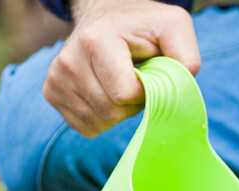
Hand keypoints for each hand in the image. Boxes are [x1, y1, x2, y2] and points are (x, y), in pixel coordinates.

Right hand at [43, 0, 200, 136]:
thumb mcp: (174, 27)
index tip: (148, 75)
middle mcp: (69, 59)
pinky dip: (103, 119)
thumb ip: (186, 56)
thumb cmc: (145, 26)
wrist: (108, 17)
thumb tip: (180, 87)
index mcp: (96, 41)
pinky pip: (85, 127)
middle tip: (136, 81)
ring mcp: (57, 77)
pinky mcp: (52, 92)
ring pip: (98, 122)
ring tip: (120, 85)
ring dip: (118, 113)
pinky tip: (106, 94)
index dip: (145, 93)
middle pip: (110, 112)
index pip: (124, 95)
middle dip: (131, 105)